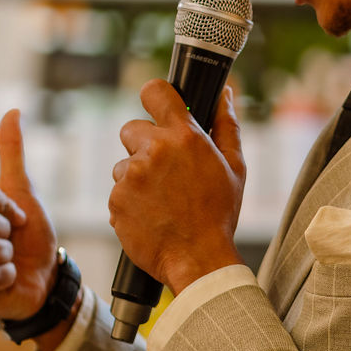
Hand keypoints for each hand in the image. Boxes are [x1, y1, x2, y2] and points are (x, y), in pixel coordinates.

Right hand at [0, 109, 58, 321]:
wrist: (43, 276)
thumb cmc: (29, 235)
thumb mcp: (23, 190)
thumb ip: (12, 153)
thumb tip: (13, 111)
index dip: (9, 205)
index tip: (17, 217)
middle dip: (7, 230)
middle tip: (9, 241)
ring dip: (7, 254)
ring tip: (5, 259)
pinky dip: (8, 277)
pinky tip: (4, 279)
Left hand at [109, 81, 246, 293]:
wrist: (199, 259)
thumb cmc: (220, 214)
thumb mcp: (234, 167)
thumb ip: (227, 124)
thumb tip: (225, 92)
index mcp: (184, 136)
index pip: (154, 91)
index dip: (154, 96)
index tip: (156, 106)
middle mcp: (154, 150)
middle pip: (131, 128)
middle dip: (143, 145)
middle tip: (164, 170)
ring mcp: (131, 176)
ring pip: (124, 165)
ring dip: (136, 178)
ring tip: (161, 201)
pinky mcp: (116, 200)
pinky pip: (118, 192)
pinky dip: (130, 202)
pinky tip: (151, 216)